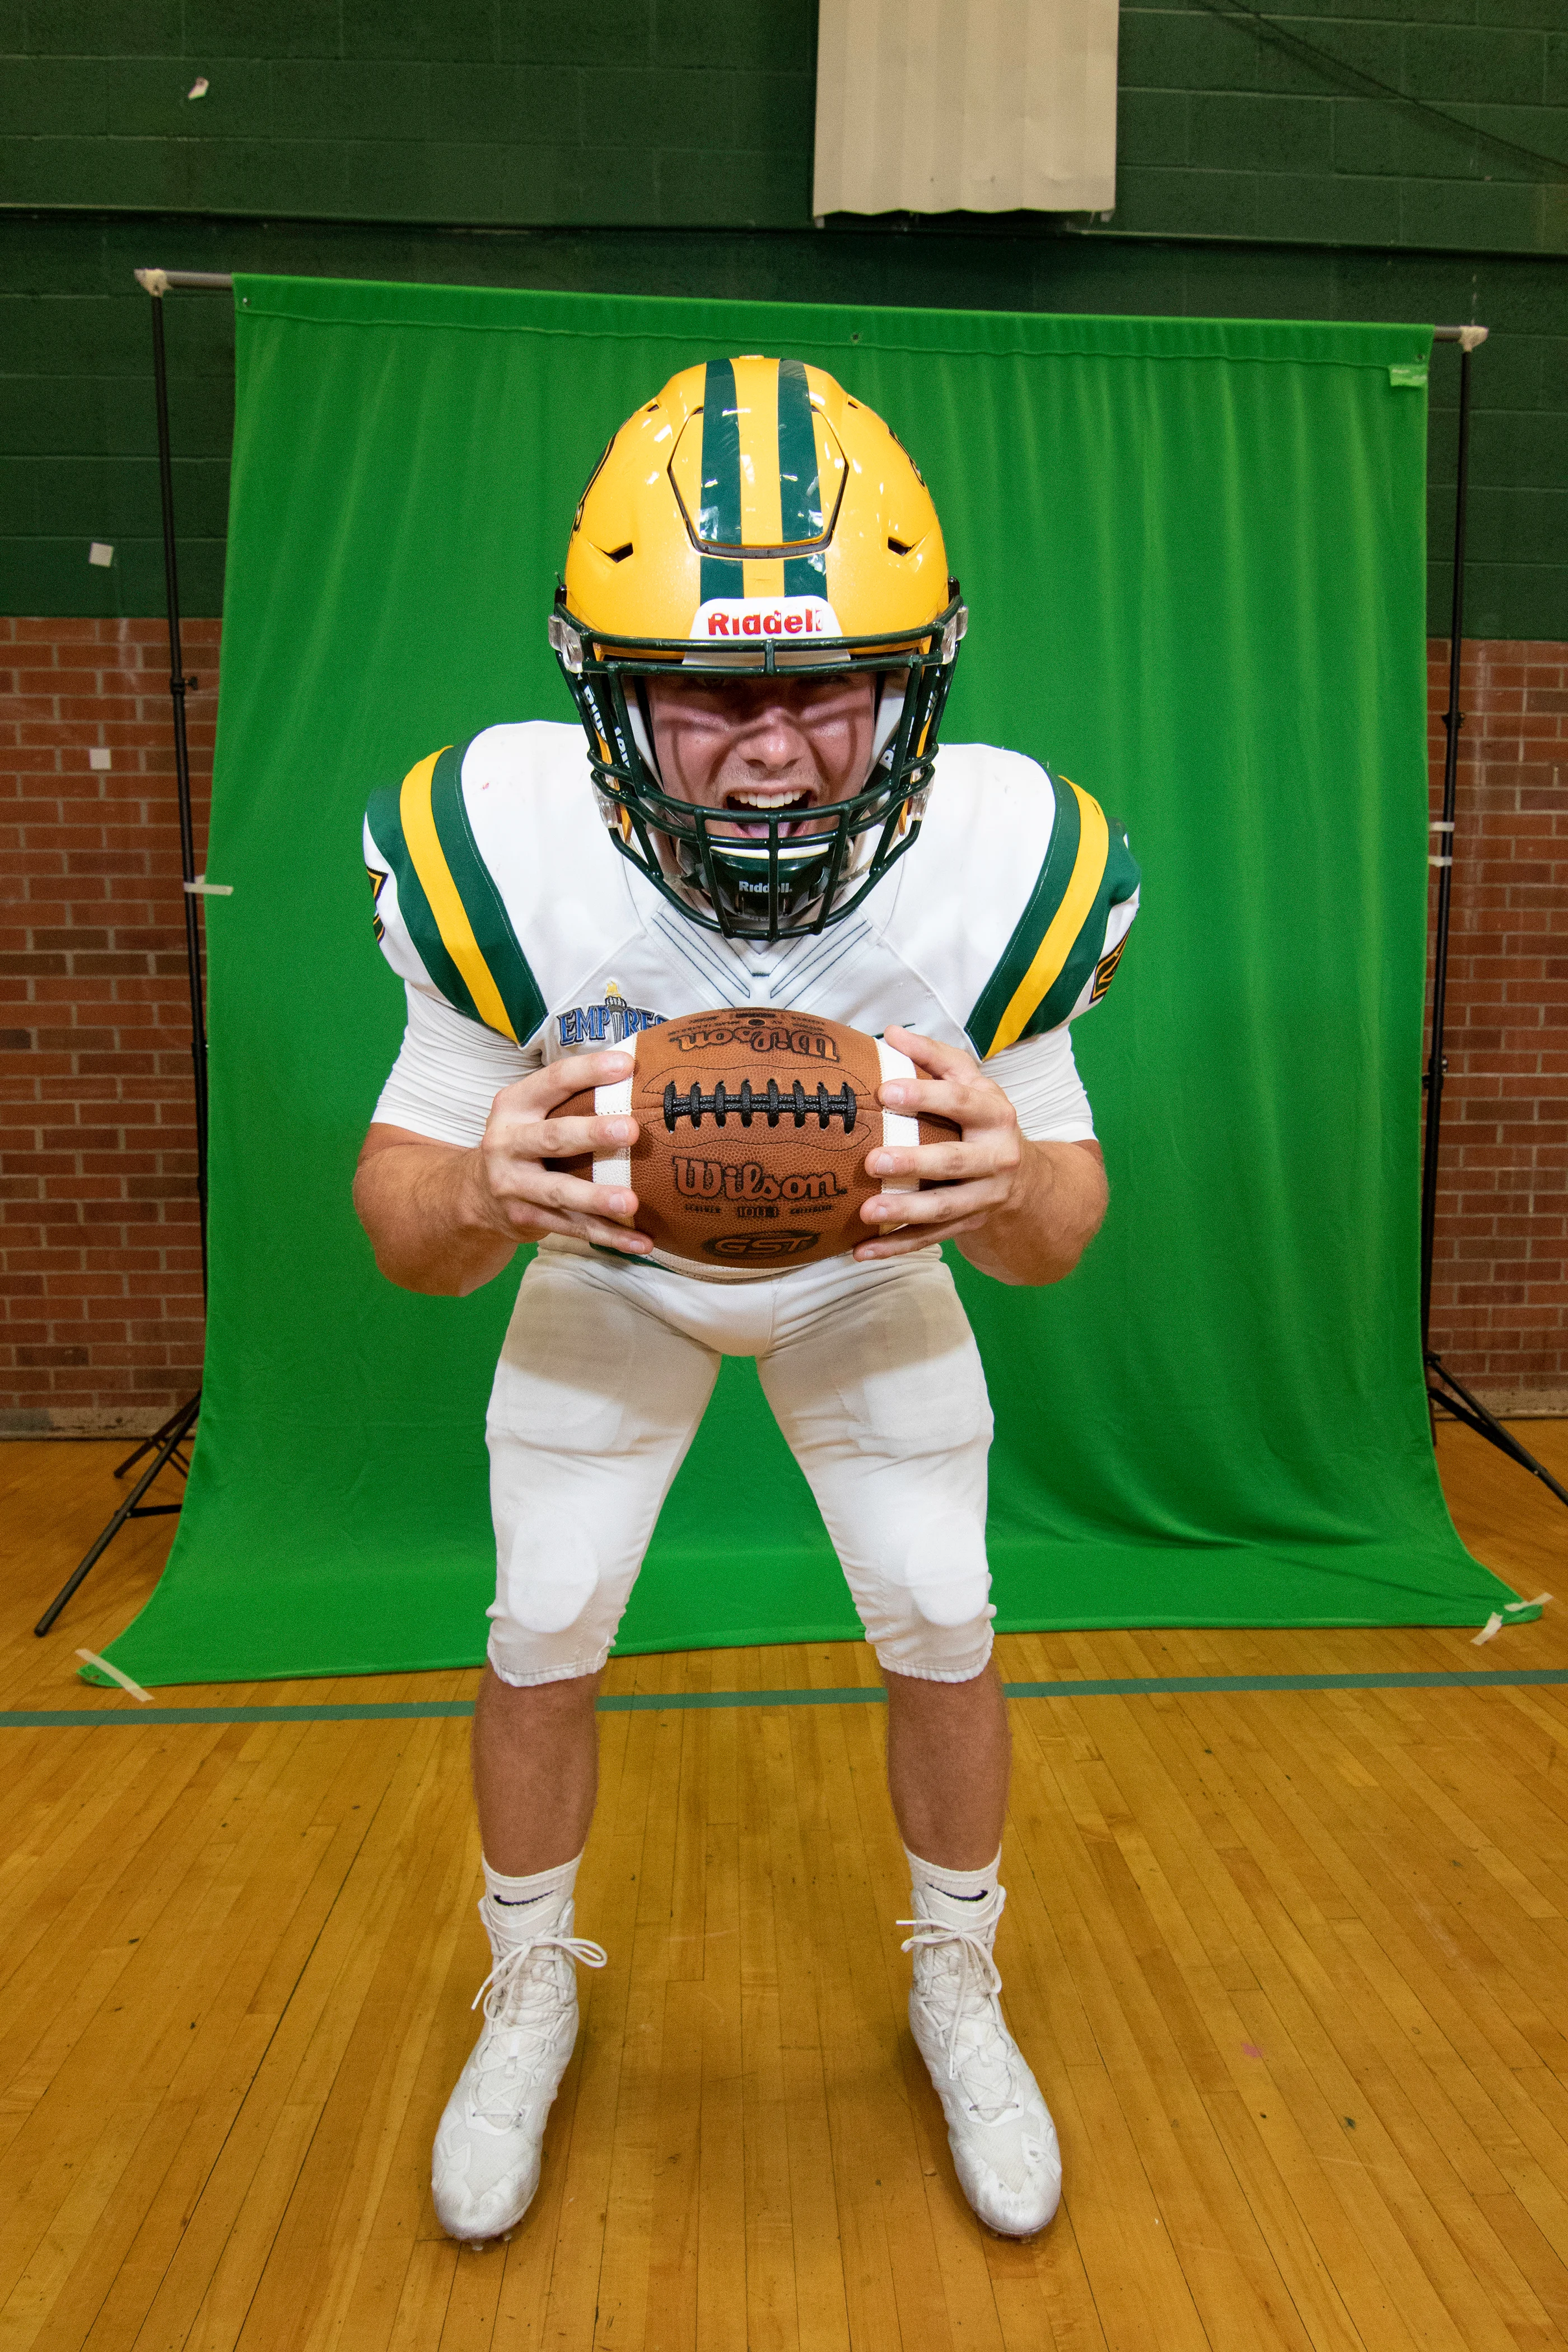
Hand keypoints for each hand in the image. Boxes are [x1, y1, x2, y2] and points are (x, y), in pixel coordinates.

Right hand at [466, 1050, 651, 1256]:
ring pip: (560, 1191)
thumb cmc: (522, 1141)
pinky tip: (641, 1242)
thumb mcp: (531, 1112)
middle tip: (631, 1130)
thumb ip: (569, 1097)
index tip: (626, 1066)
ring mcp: (513, 1184)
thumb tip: (634, 1070)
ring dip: (597, 1198)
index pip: (553, 1081)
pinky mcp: (524, 1217)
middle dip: (592, 1133)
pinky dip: (608, 1237)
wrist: (474, 1194)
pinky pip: (572, 1226)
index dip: (588, 1071)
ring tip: (632, 1203)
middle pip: (553, 1137)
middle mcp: (508, 1142)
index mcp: (515, 1105)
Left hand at [854, 1026, 1025, 1261]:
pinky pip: (930, 1239)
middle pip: (955, 1161)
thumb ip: (934, 1058)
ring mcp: (985, 1196)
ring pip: (945, 1208)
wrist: (1028, 1178)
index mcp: (995, 1114)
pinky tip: (861, 1250)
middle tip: (874, 1159)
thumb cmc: (984, 1120)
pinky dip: (895, 1246)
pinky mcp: (969, 1225)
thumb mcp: (972, 1083)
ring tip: (867, 1212)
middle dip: (916, 1162)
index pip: (962, 1102)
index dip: (925, 1095)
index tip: (885, 1091)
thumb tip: (891, 1034)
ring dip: (905, 1212)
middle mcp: (997, 1157)